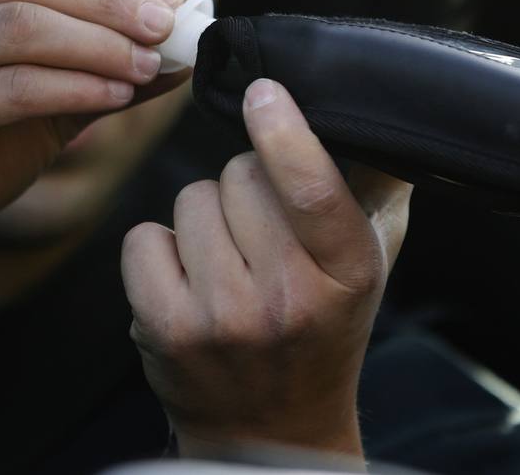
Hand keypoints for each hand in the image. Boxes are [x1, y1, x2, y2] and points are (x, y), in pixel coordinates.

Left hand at [121, 79, 410, 460]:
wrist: (270, 429)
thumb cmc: (322, 327)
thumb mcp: (370, 260)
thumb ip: (375, 185)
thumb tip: (374, 108)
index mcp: (347, 272)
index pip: (310, 187)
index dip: (282, 130)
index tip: (264, 91)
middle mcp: (288, 299)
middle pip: (239, 177)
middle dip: (243, 185)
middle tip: (259, 232)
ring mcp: (224, 318)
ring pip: (189, 201)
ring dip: (201, 217)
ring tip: (226, 261)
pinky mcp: (167, 331)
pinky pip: (143, 238)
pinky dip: (156, 249)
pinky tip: (185, 281)